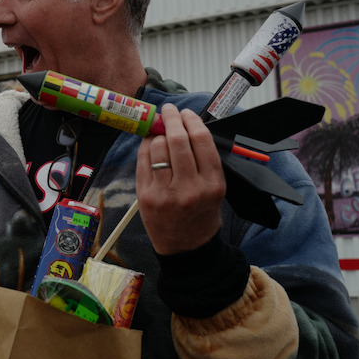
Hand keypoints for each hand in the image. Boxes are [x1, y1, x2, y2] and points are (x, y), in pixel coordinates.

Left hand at [136, 104, 225, 254]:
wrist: (187, 248)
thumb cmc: (202, 214)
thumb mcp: (215, 189)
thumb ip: (203, 160)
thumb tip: (185, 125)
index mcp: (213, 185)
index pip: (202, 141)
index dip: (192, 120)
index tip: (186, 113)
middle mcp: (190, 189)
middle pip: (178, 140)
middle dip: (172, 118)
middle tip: (169, 111)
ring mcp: (165, 194)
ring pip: (157, 147)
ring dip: (158, 133)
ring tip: (160, 131)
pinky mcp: (146, 197)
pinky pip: (143, 161)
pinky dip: (146, 147)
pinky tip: (150, 142)